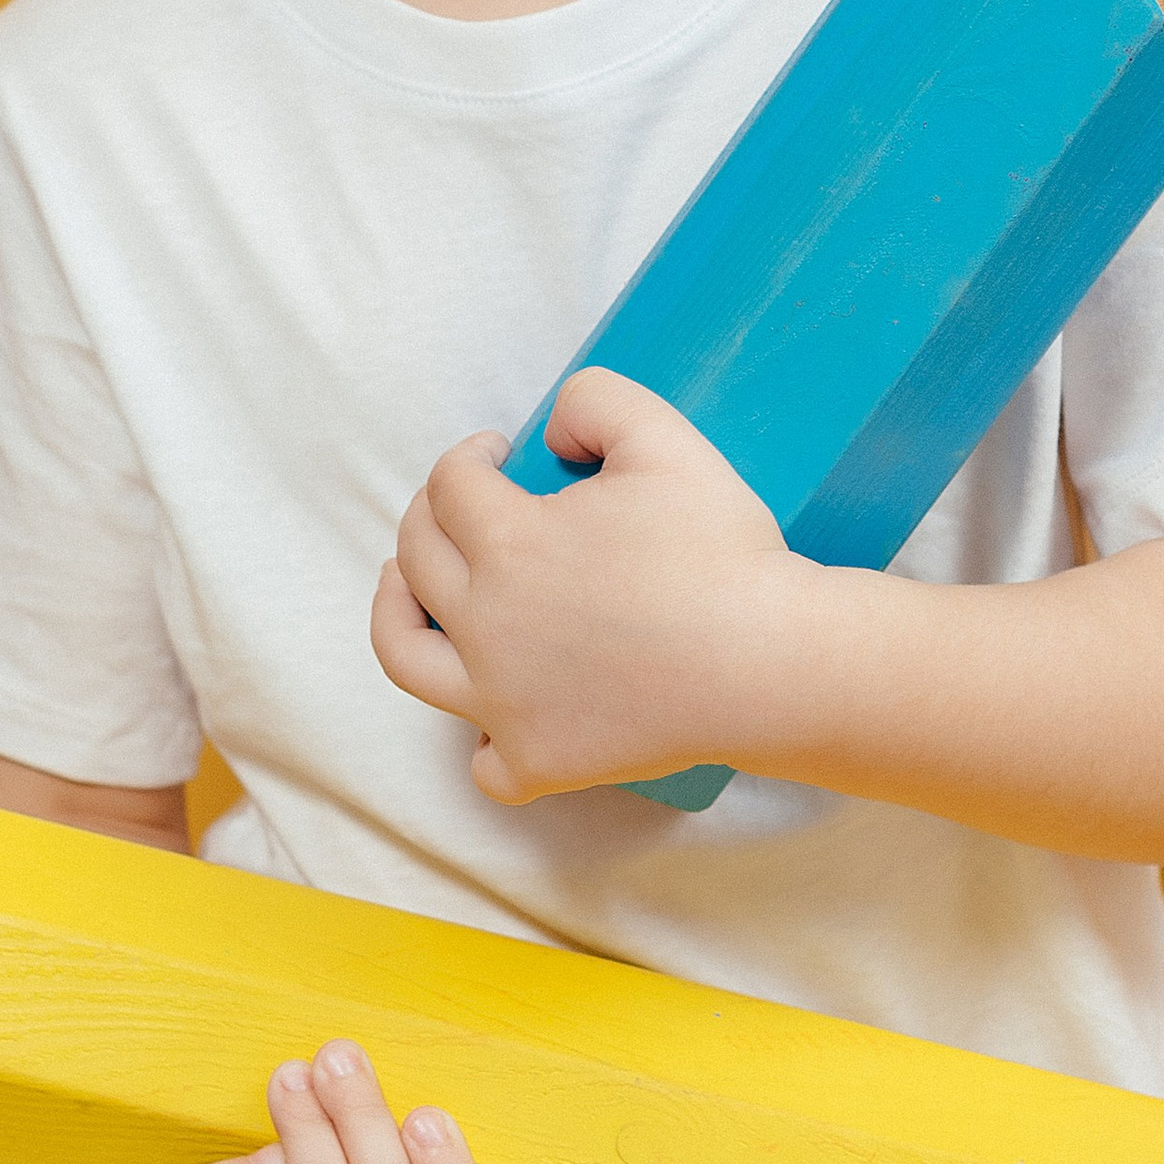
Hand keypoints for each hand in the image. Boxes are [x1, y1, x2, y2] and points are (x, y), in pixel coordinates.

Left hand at [371, 366, 809, 798]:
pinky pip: (482, 762)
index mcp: (507, 543)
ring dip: (393, 612)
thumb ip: (595, 400)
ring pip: (407, 658)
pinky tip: (495, 712)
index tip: (496, 453)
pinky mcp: (540, 761)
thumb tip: (547, 429)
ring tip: (403, 589)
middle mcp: (485, 624)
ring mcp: (503, 702)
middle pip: (417, 558)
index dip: (468, 456)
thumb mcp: (665, 439)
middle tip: (458, 505)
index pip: (451, 485)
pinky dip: (480, 737)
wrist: (769, 662)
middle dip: (429, 516)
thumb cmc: (722, 550)